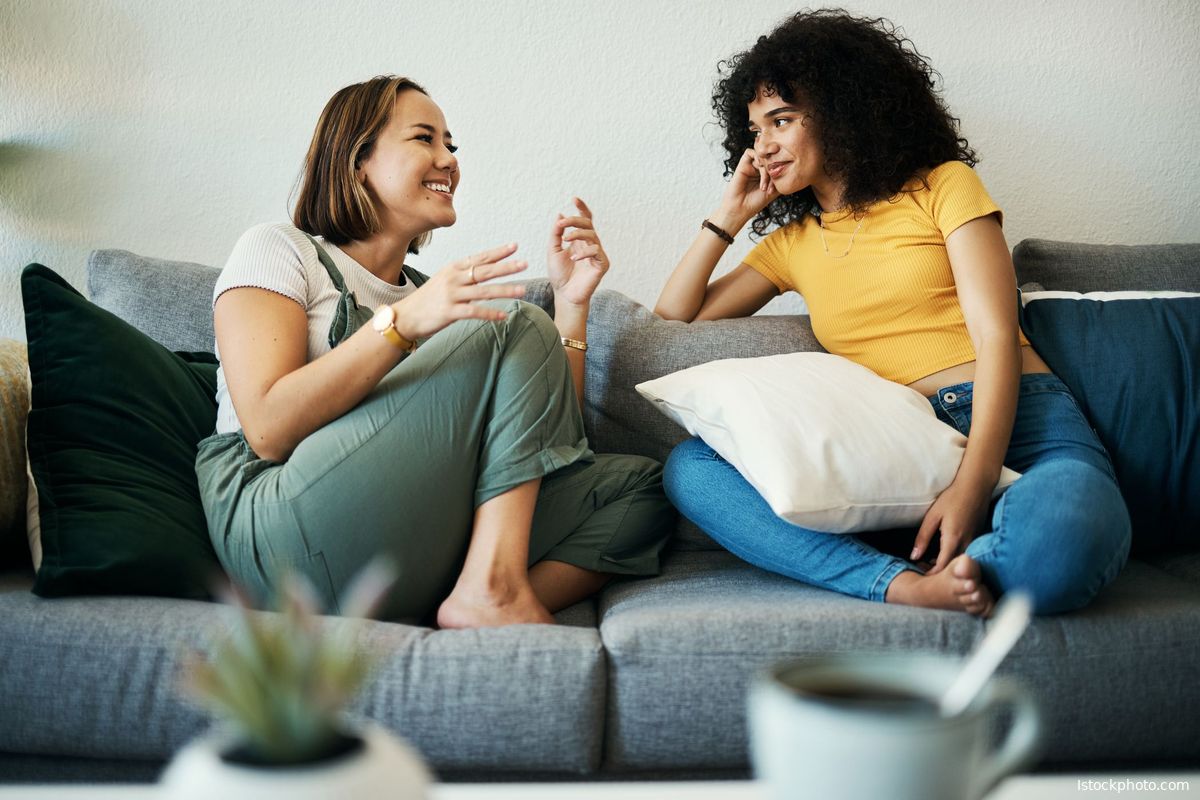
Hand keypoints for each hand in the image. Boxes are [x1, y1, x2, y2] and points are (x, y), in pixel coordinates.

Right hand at [393, 243, 527, 339]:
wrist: (406, 316)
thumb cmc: (429, 299)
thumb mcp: (445, 280)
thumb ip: (465, 276)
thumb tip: (489, 274)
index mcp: (453, 268)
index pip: (480, 258)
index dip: (498, 252)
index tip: (515, 246)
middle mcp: (453, 278)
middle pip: (484, 271)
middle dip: (506, 267)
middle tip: (524, 264)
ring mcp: (451, 294)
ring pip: (483, 291)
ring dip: (505, 291)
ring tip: (522, 291)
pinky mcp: (450, 312)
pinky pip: (474, 312)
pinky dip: (490, 314)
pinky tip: (503, 317)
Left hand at [548, 197, 608, 307]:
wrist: (564, 295)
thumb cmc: (559, 275)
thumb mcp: (553, 250)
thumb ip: (556, 234)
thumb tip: (560, 215)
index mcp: (579, 240)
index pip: (584, 220)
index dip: (581, 208)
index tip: (574, 198)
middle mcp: (589, 244)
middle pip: (588, 224)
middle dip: (575, 220)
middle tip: (562, 223)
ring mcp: (597, 254)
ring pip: (592, 235)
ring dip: (578, 233)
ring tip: (565, 239)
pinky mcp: (602, 264)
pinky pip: (596, 251)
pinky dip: (584, 252)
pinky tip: (573, 258)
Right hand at [715, 149, 780, 228]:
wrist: (741, 209)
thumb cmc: (756, 202)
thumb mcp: (775, 190)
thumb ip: (782, 176)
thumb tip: (789, 164)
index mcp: (767, 174)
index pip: (778, 163)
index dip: (780, 172)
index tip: (776, 188)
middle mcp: (759, 169)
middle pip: (771, 158)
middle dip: (774, 171)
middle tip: (770, 186)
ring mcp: (751, 166)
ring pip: (763, 156)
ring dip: (766, 169)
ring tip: (763, 186)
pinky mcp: (742, 164)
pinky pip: (752, 152)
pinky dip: (758, 158)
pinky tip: (758, 169)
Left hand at [910, 478, 992, 574]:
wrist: (976, 486)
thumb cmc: (952, 498)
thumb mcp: (932, 516)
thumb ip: (923, 538)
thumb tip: (914, 556)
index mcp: (953, 539)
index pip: (942, 567)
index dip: (931, 574)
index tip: (920, 575)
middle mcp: (967, 543)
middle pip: (952, 567)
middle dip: (938, 572)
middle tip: (922, 569)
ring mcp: (975, 541)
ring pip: (960, 561)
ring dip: (946, 565)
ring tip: (929, 562)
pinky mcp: (978, 537)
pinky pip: (966, 553)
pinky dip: (954, 557)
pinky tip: (943, 553)